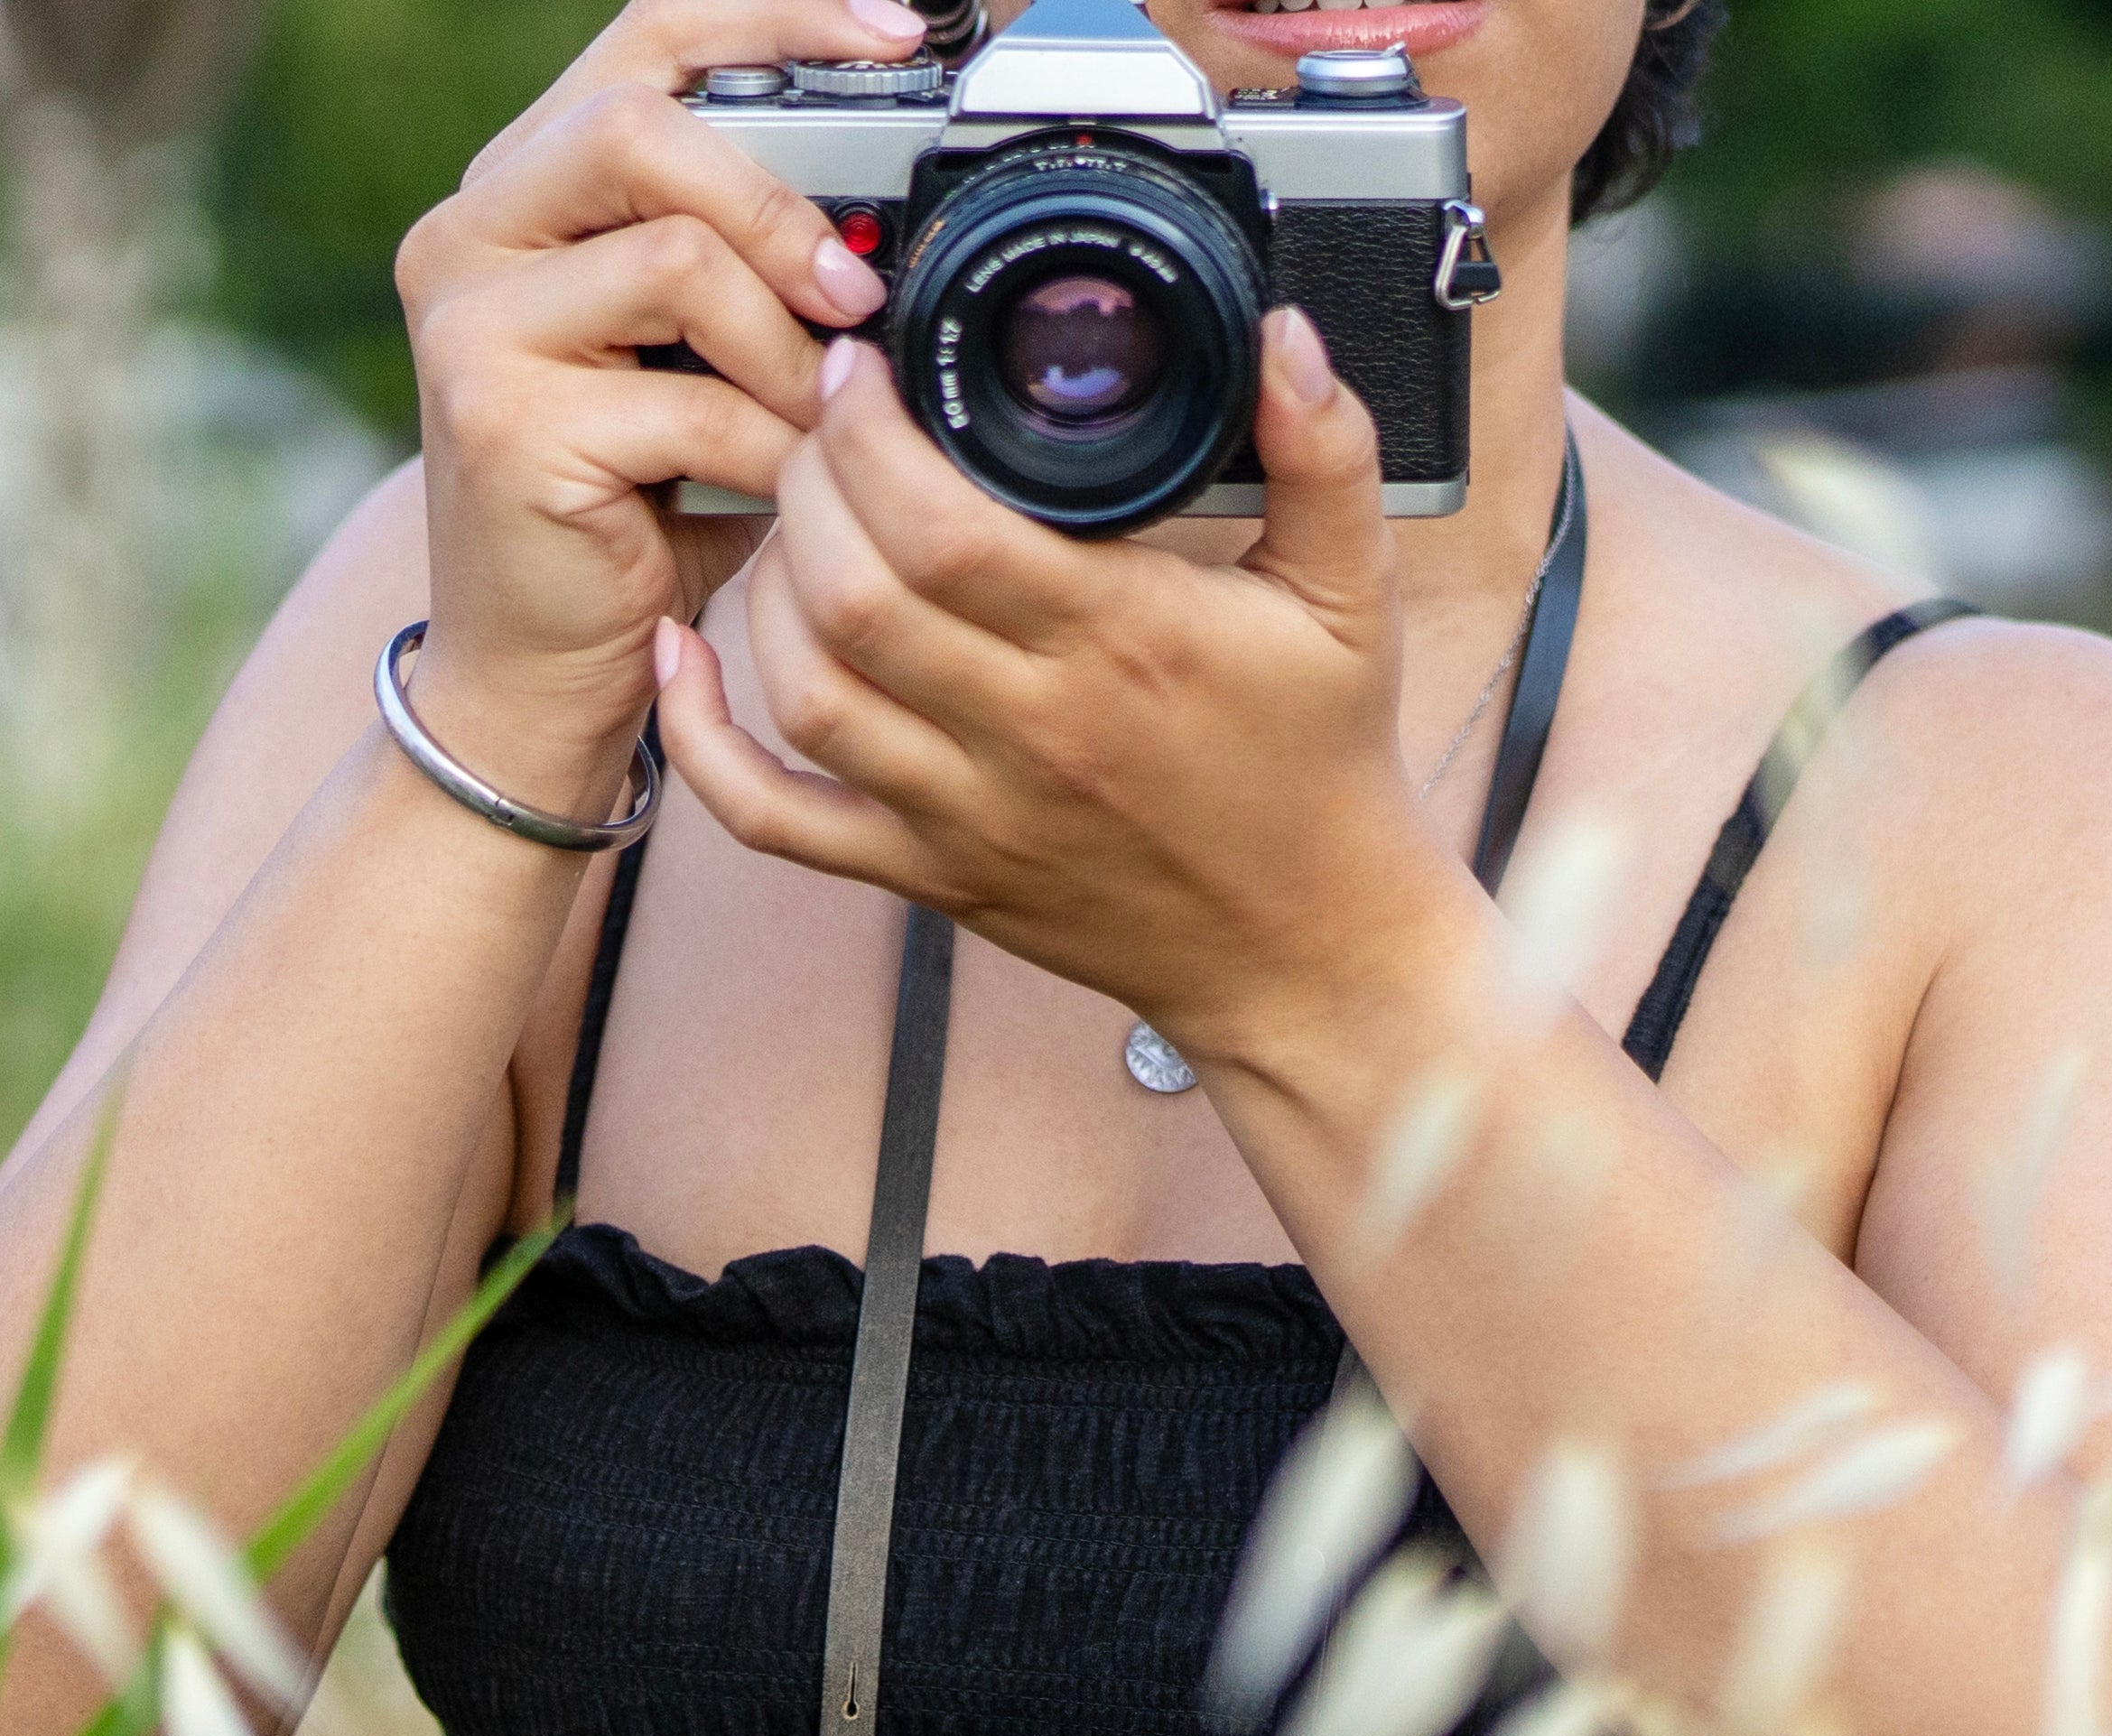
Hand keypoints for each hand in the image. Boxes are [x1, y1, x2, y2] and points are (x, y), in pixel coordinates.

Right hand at [394, 0, 934, 810]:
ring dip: (788, 350)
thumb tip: (896, 236)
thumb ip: (753, 276)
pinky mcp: (499, 421)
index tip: (896, 30)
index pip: (645, 42)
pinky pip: (687, 398)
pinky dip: (771, 446)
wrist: (546, 670)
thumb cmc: (638, 512)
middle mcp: (473, 232)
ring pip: (674, 256)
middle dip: (781, 206)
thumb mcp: (701, 364)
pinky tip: (790, 490)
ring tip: (823, 424)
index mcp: (529, 191)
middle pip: (642, 125)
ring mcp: (471, 323)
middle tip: (857, 302)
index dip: (773, 19)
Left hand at [654, 310, 1472, 1058]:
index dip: (872, 437)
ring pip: (804, 690)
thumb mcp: (1351, 597)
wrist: (1306, 950)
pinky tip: (684, 663)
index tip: (863, 373)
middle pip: (854, 595)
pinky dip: (706, 745)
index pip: (945, 528)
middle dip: (807, 485)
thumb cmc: (1322, 771)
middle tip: (816, 427)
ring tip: (793, 520)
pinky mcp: (932, 876)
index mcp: (1126, 644)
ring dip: (766, 587)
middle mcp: (1033, 732)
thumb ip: (1325, 453)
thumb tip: (1282, 334)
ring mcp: (969, 815)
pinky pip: (779, 821)